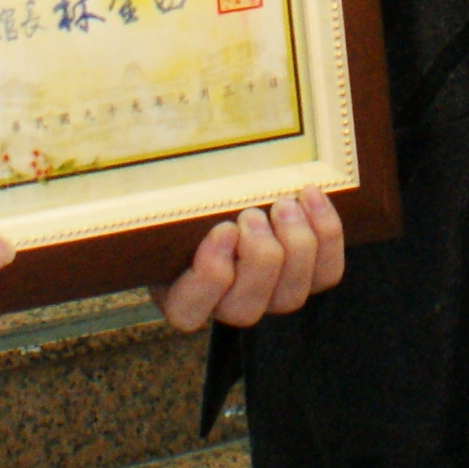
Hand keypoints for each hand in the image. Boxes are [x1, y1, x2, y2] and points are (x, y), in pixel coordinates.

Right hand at [153, 185, 347, 332]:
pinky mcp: (307, 278)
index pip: (187, 312)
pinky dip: (326, 236)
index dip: (209, 278)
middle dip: (257, 258)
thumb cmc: (191, 198)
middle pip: (245, 309)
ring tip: (285, 204)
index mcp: (180, 293)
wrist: (229, 192)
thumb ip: (159, 199)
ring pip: (290, 297)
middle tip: (253, 214)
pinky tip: (311, 198)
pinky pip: (327, 274)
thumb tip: (141, 155)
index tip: (221, 231)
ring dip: (294, 247)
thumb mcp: (167, 201)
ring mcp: (270, 296)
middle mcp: (225, 304)